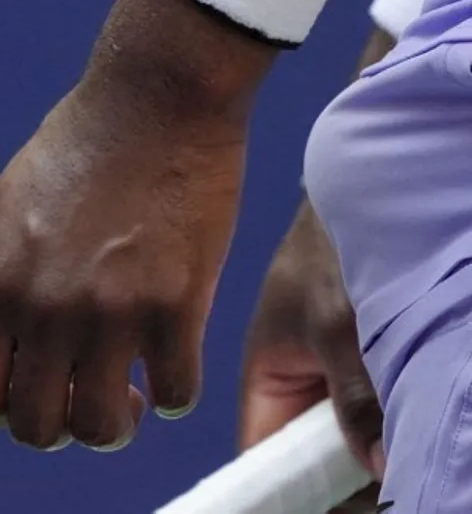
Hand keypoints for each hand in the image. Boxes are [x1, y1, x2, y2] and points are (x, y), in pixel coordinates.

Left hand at [0, 0, 274, 450]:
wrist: (156, 97)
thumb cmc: (84, 138)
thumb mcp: (10, 195)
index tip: (31, 388)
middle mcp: (46, 305)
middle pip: (35, 426)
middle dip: (57, 421)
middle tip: (82, 390)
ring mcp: (113, 309)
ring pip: (101, 428)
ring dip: (114, 422)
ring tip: (126, 390)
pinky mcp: (177, 303)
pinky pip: (175, 394)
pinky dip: (172, 391)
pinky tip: (171, 358)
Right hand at [240, 200, 383, 512]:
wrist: (360, 195)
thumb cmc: (326, 249)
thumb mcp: (334, 322)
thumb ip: (350, 396)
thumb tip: (377, 469)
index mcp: (266, 380)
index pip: (262, 459)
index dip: (283, 496)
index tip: (325, 513)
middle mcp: (298, 391)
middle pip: (311, 463)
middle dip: (344, 483)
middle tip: (389, 490)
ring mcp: (333, 383)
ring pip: (349, 445)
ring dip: (376, 455)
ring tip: (407, 463)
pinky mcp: (367, 373)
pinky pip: (377, 419)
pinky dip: (394, 431)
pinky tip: (414, 437)